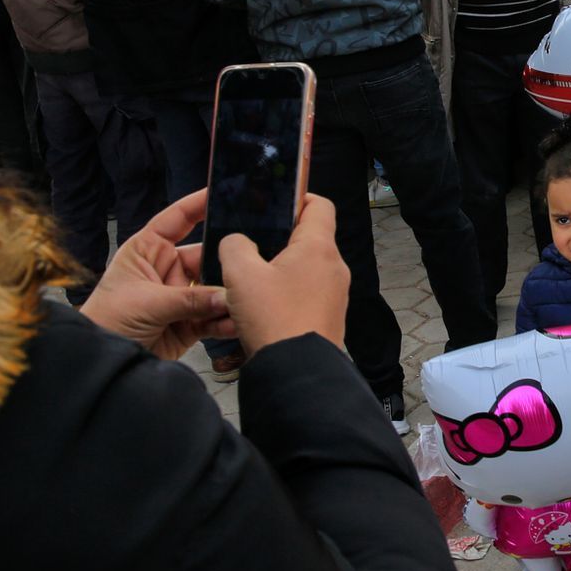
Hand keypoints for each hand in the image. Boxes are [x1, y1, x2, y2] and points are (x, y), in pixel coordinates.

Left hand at [79, 188, 233, 361]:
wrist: (99, 359)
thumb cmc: (106, 321)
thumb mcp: (147, 303)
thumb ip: (190, 299)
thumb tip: (227, 296)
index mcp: (148, 250)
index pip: (177, 220)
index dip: (198, 205)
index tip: (223, 192)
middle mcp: (166, 270)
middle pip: (205, 257)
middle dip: (225, 262)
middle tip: (247, 264)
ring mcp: (179, 297)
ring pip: (214, 289)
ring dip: (229, 295)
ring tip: (246, 299)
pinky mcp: (188, 323)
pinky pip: (214, 317)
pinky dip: (226, 320)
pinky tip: (238, 321)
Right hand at [218, 193, 350, 352]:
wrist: (296, 373)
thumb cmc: (273, 319)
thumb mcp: (240, 274)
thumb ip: (235, 245)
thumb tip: (238, 242)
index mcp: (319, 248)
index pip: (319, 204)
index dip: (297, 197)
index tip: (273, 203)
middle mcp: (334, 267)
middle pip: (311, 237)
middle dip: (281, 237)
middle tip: (252, 242)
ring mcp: (335, 294)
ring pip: (307, 267)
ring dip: (282, 267)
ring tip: (252, 276)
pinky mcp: (328, 316)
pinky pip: (308, 292)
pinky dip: (288, 291)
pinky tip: (264, 303)